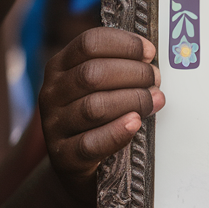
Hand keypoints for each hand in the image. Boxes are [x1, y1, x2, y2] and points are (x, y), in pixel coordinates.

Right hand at [39, 28, 163, 201]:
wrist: (80, 164)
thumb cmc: (100, 116)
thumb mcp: (103, 86)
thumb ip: (121, 67)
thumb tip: (154, 57)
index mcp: (61, 67)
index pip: (89, 43)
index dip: (125, 44)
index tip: (150, 52)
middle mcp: (52, 93)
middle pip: (93, 74)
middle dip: (135, 74)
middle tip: (157, 80)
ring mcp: (54, 125)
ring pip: (94, 106)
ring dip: (133, 100)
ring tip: (155, 100)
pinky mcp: (63, 157)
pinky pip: (90, 143)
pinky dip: (116, 132)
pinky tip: (135, 123)